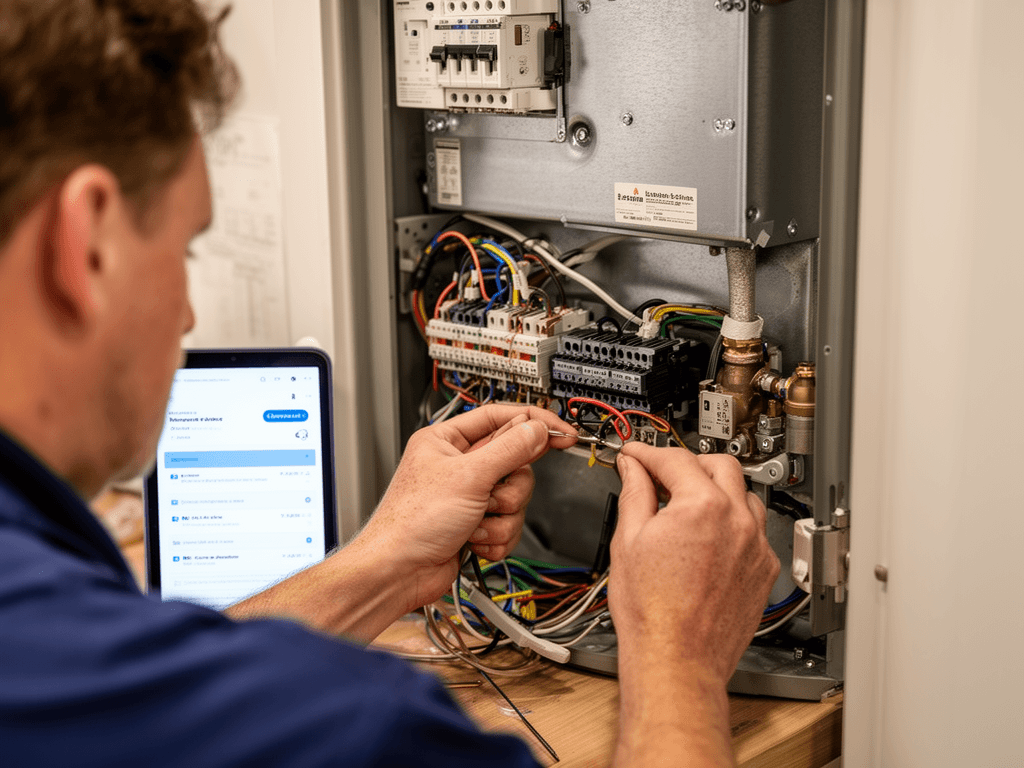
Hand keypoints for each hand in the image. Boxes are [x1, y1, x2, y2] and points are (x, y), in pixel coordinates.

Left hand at [353, 404, 575, 613]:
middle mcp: (460, 465)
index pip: (501, 417)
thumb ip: (509, 449)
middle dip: (508, 489)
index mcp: (448, 440)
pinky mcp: (477, 524)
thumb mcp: (468, 476)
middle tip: (490, 496)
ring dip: (501, 518)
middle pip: (516, 463)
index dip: (534, 423)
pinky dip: (496, 538)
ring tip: (474, 523)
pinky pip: (509, 525)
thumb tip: (536, 429)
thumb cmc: (412, 522)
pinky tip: (472, 540)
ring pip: (516, 498)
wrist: (399, 572)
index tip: (561, 432)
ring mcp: (470, 496)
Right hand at [610, 444, 779, 686]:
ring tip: (688, 505)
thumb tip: (633, 469)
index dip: (648, 453)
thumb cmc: (652, 612)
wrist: (677, 659)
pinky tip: (709, 537)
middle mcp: (737, 520)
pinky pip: (754, 530)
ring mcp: (756, 545)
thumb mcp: (628, 541)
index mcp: (702, 506)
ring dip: (717, 490)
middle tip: (661, 475)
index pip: (675, 459)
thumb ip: (634, 493)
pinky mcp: (764, 569)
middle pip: (720, 465)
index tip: (635, 456)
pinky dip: (733, 523)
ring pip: (744, 495)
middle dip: (688, 463)